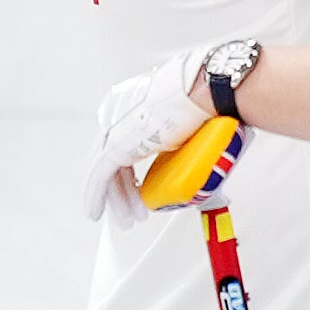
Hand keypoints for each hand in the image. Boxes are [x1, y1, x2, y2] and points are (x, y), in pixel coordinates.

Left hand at [83, 47, 215, 228]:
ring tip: (127, 219)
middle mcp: (120, 116)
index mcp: (136, 106)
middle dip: (123, 191)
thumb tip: (204, 151)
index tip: (139, 189)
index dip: (131, 172)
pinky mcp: (116, 144)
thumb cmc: (212, 96)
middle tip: (131, 209)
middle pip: (113, 161)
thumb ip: (189, 134)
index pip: (124, 147)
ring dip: (117, 199)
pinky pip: (99, 177)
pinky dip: (97, 196)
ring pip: (106, 172)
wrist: (210, 90)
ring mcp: (116, 129)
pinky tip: (98, 212)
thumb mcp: (195, 119)